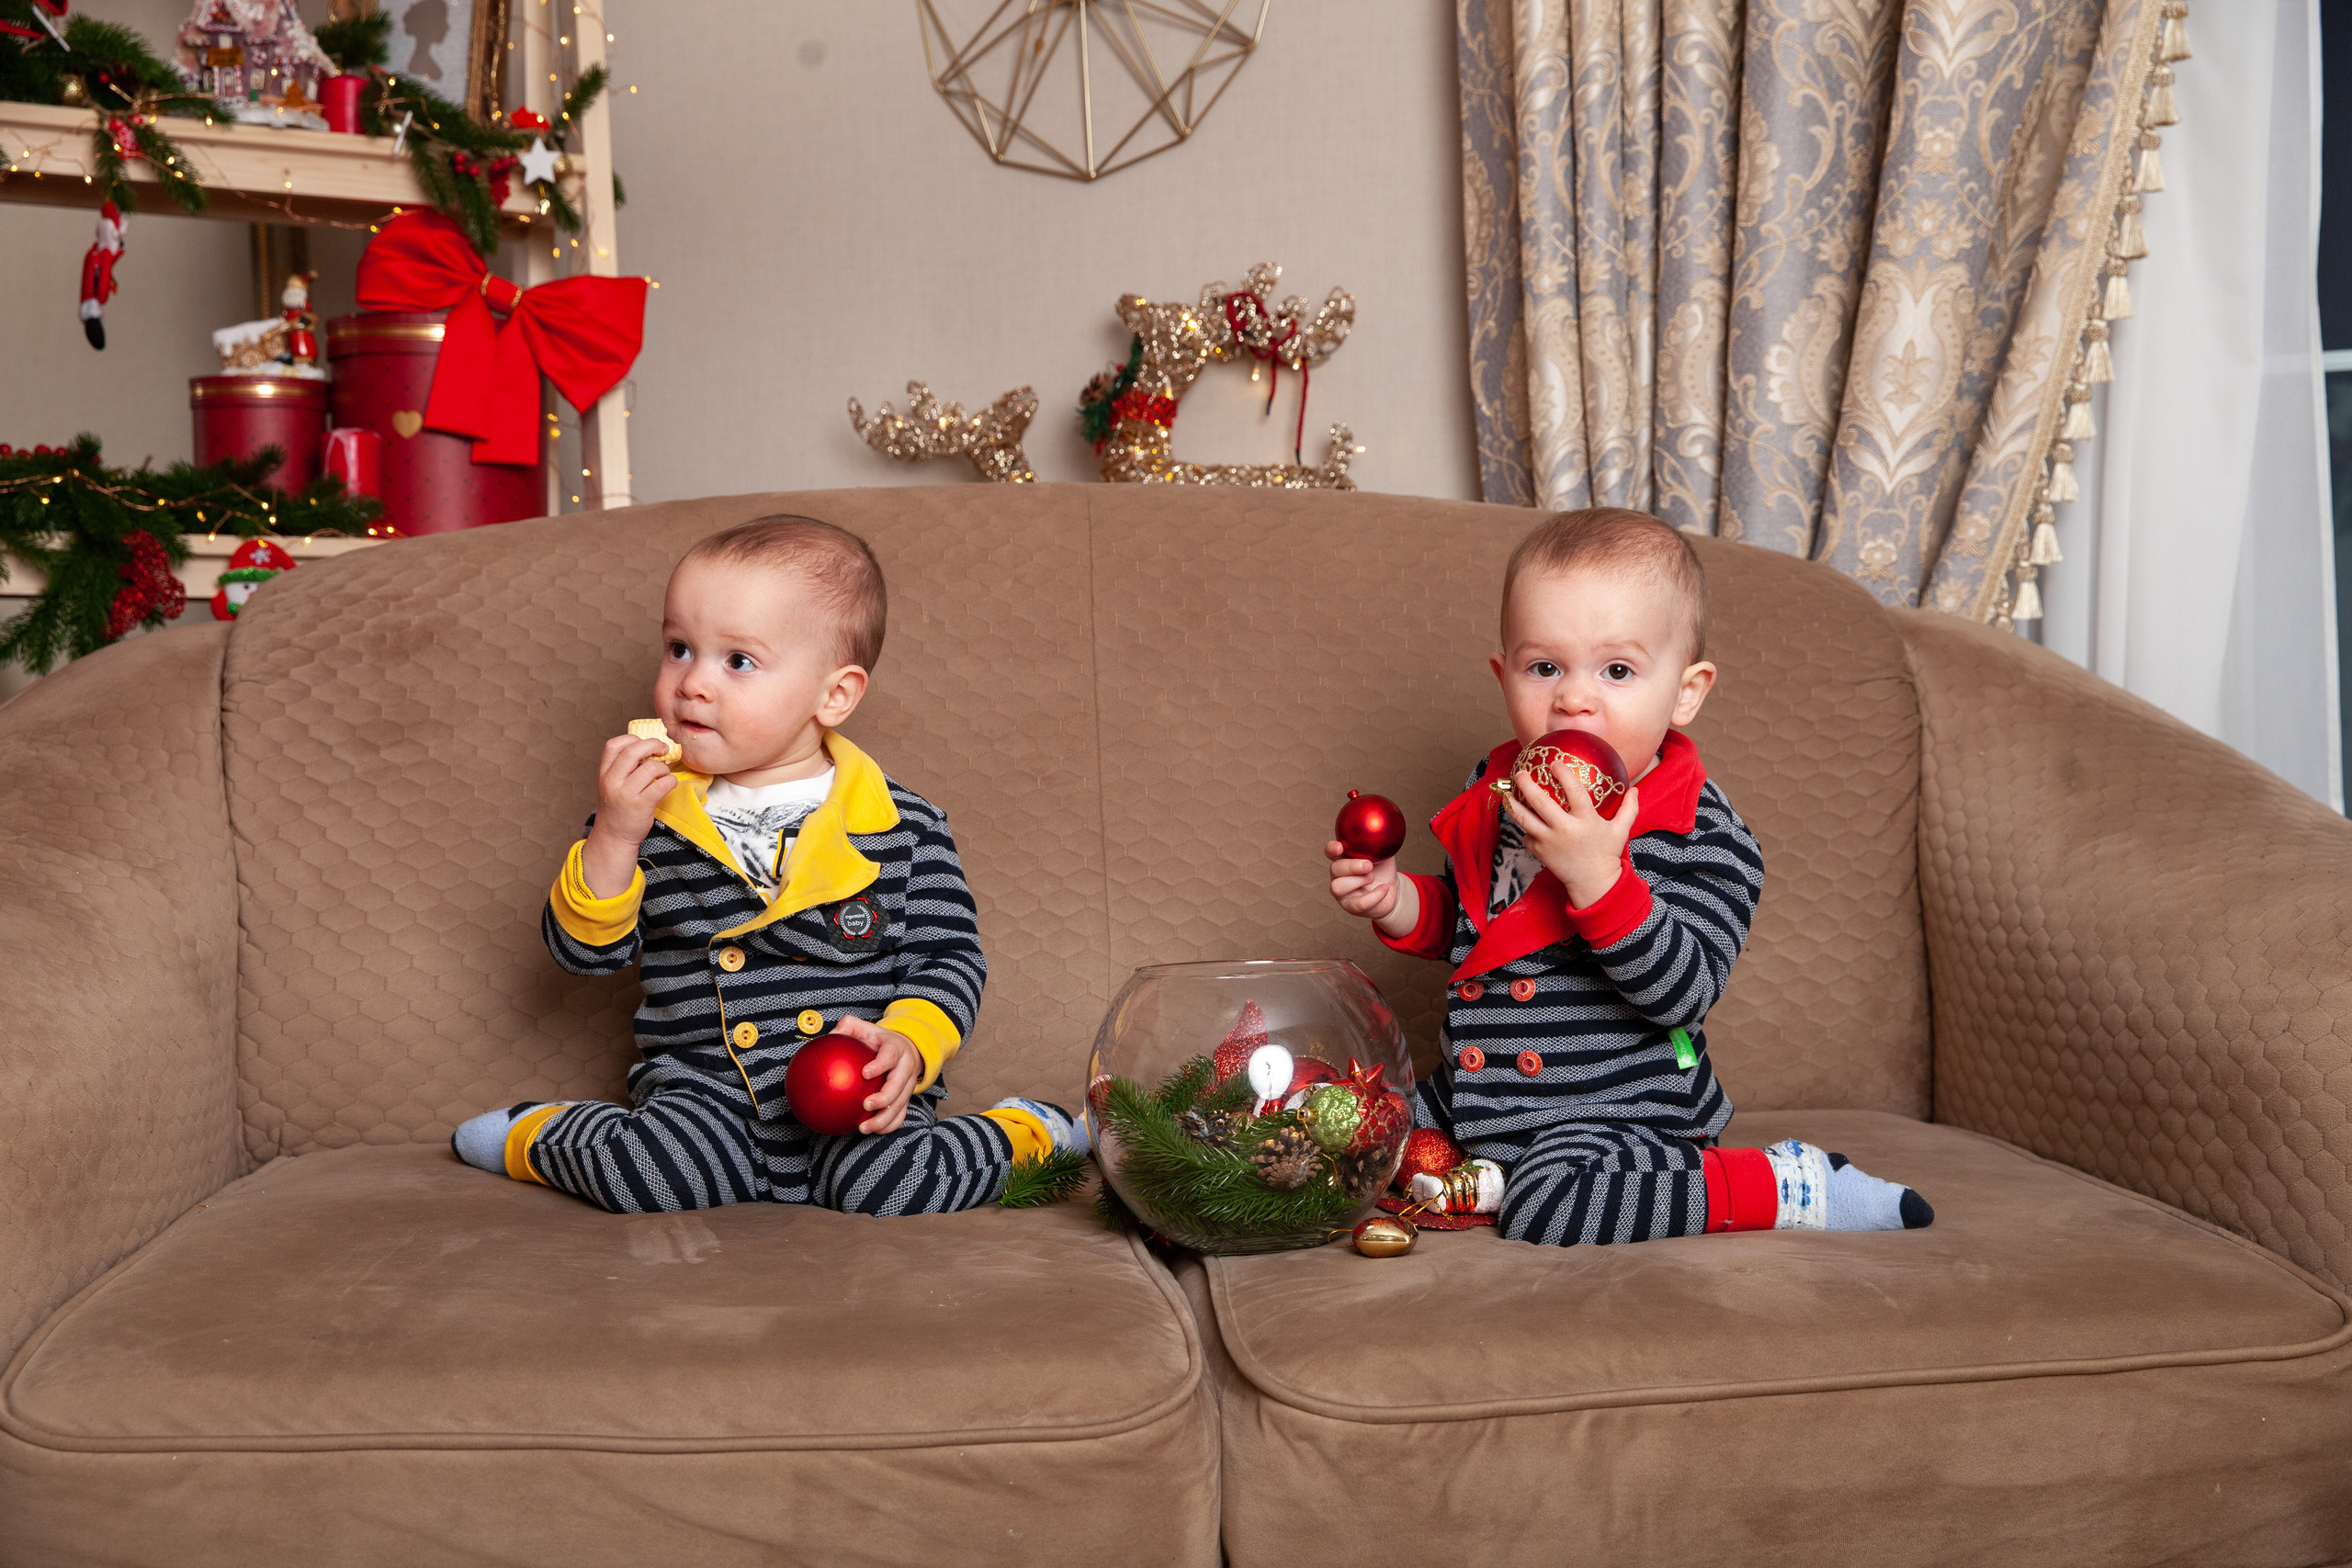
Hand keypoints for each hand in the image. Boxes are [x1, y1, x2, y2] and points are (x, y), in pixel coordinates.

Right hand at [580, 733, 677, 896]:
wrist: (613, 836)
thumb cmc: (617, 807)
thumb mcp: (611, 784)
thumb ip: (623, 767)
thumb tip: (650, 747)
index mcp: (604, 773)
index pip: (613, 745)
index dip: (631, 739)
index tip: (644, 743)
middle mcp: (612, 781)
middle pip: (633, 751)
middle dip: (653, 745)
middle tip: (663, 749)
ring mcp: (626, 794)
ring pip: (651, 768)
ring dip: (664, 768)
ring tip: (663, 775)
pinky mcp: (641, 805)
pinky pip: (662, 785)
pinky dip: (670, 781)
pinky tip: (669, 784)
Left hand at [830, 1014, 921, 1134]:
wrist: (906, 1049)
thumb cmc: (879, 1040)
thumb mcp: (865, 1028)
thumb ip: (847, 1027)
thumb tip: (830, 1035)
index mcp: (896, 1049)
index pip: (890, 1057)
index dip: (880, 1065)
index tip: (865, 1073)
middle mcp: (905, 1069)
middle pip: (899, 1086)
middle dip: (884, 1098)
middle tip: (866, 1105)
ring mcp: (908, 1086)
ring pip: (900, 1106)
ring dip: (883, 1119)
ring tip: (863, 1127)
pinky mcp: (906, 1099)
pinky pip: (899, 1116)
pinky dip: (887, 1126)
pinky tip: (870, 1131)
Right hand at [1326, 840, 1419, 937]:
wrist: (1392, 891)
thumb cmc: (1384, 870)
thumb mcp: (1384, 852)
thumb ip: (1381, 840)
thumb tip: (1387, 826)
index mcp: (1343, 859)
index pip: (1330, 852)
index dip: (1331, 849)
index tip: (1340, 847)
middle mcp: (1339, 875)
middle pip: (1334, 869)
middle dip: (1351, 866)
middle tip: (1368, 865)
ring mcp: (1342, 893)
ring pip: (1337, 887)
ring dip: (1357, 881)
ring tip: (1372, 878)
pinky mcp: (1351, 907)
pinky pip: (1358, 904)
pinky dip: (1374, 896)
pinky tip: (1384, 889)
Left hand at [1506, 768, 1639, 908]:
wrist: (1593, 884)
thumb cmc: (1606, 854)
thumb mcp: (1620, 831)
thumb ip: (1628, 809)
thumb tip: (1635, 789)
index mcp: (1585, 821)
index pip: (1574, 791)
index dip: (1563, 774)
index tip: (1555, 763)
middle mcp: (1564, 829)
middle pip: (1540, 802)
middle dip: (1526, 784)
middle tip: (1520, 773)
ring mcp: (1549, 841)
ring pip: (1524, 819)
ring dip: (1513, 804)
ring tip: (1507, 793)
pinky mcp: (1540, 852)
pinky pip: (1527, 836)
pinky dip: (1525, 829)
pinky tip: (1525, 820)